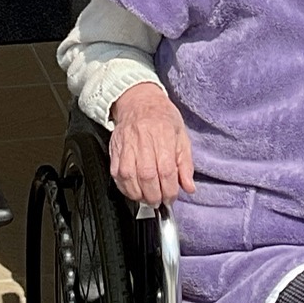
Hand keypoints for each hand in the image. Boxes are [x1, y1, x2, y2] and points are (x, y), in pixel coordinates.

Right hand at [109, 82, 194, 206]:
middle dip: (154, 195)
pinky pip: (116, 174)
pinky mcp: (114, 150)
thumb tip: (189, 187)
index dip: (169, 189)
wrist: (138, 101)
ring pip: (129, 176)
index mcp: (163, 136)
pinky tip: (133, 191)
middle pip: (147, 175)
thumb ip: (186, 164)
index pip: (166, 170)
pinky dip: (124, 187)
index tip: (171, 198)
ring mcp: (126, 145)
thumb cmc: (162, 118)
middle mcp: (143, 140)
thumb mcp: (182, 136)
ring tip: (147, 199)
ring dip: (138, 194)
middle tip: (159, 201)